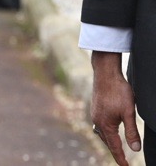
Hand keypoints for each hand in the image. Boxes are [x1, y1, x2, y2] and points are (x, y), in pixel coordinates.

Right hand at [90, 51, 141, 165]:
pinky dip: (106, 131)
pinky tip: (109, 128)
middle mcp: (97, 120)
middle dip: (114, 150)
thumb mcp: (129, 113)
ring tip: (116, 146)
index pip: (114, 146)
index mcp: (105, 124)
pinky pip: (99, 124)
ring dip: (109, 141)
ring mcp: (94, 113)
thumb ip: (132, 132)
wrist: (105, 73)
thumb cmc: (118, 91)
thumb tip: (135, 149)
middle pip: (106, 141)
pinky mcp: (95, 107)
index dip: (121, 158)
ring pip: (101, 132)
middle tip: (122, 159)